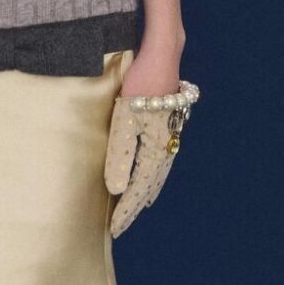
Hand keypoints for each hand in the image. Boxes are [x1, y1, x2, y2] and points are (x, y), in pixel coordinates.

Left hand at [103, 79, 199, 237]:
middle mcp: (166, 145)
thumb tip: (116, 190)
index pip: (137, 188)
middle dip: (134, 205)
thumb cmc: (140, 84)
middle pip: (149, 184)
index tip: (114, 229)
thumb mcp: (124, 121)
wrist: (162, 54)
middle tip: (120, 225)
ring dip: (144, 190)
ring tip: (136, 205)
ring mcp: (169, 134)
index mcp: (156, 149)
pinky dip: (151, 173)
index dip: (125, 210)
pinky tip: (147, 172)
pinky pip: (159, 158)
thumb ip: (120, 156)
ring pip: (156, 172)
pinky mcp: (166, 124)